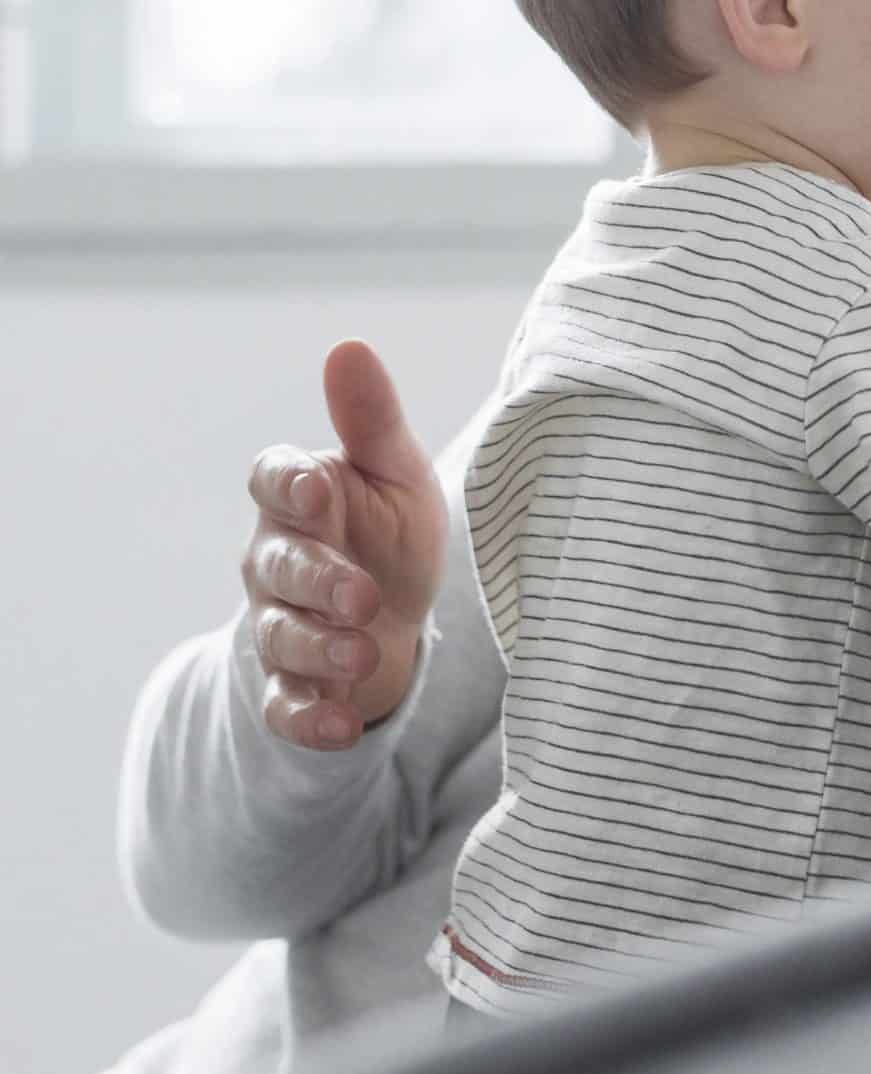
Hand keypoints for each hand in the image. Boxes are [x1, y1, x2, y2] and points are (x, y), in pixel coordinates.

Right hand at [240, 339, 445, 747]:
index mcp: (299, 498)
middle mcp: (275, 561)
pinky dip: (312, 719)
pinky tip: (344, 726)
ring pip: (281, 638)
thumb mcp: (396, 473)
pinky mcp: (294, 685)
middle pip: (276, 568)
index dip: (287, 484)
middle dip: (317, 581)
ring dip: (319, 650)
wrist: (397, 615)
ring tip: (363, 655)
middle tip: (363, 594)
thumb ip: (371, 421)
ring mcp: (280, 625)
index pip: (270, 480)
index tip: (318, 486)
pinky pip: (287, 706)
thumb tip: (349, 347)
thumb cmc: (390, 529)